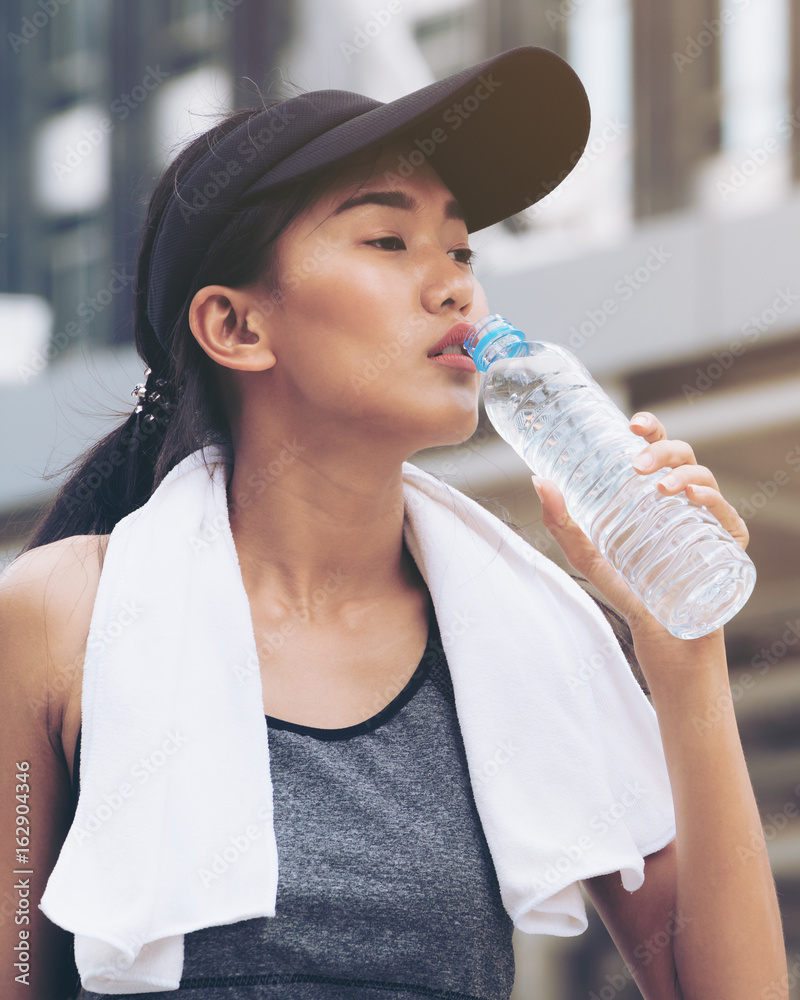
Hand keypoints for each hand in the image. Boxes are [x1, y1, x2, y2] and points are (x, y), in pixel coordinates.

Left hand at [531, 410, 748, 637]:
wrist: (660, 636)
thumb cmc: (628, 590)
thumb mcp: (586, 553)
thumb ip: (560, 521)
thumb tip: (538, 481)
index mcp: (654, 493)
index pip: (657, 449)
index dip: (650, 429)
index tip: (631, 424)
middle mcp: (684, 500)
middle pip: (682, 457)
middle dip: (662, 451)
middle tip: (636, 466)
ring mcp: (709, 521)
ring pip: (704, 480)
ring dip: (684, 475)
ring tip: (660, 487)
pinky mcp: (729, 547)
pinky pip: (729, 516)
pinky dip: (713, 501)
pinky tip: (693, 500)